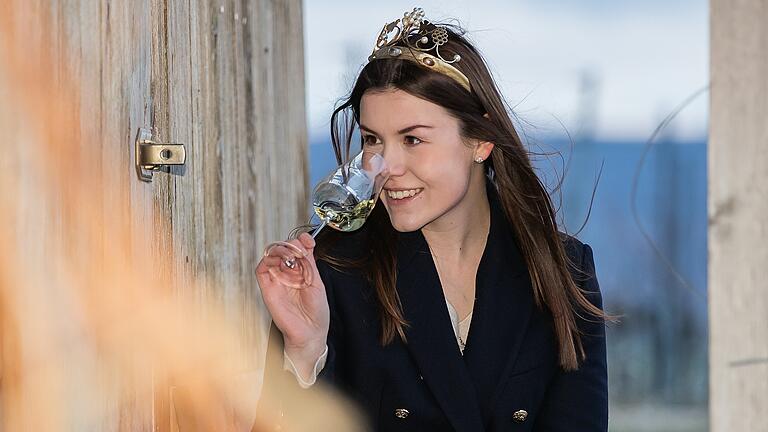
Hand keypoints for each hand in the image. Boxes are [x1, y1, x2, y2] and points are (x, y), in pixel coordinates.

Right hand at [256, 233, 329, 361]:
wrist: (311, 332)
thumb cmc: (316, 311)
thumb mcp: (317, 281)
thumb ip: (309, 262)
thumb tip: (306, 242)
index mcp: (301, 270)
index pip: (296, 247)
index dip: (301, 240)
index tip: (308, 240)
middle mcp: (288, 273)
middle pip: (283, 248)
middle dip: (291, 244)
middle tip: (300, 250)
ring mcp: (277, 280)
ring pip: (270, 255)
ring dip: (280, 250)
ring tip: (293, 256)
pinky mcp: (268, 289)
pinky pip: (261, 270)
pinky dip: (268, 260)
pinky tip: (281, 261)